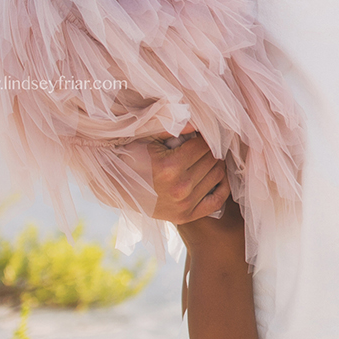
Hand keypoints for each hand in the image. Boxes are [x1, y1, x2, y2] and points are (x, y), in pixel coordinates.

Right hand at [114, 133, 228, 222]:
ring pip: (217, 175)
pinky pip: (217, 200)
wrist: (116, 188)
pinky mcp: (185, 216)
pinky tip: (217, 177)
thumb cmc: (131, 158)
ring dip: (216, 164)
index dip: (205, 136)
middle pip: (212, 159)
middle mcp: (179, 187)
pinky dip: (222, 187)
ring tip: (208, 157)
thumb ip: (173, 128)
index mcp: (170, 166)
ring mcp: (184, 204)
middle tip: (204, 145)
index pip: (203, 145)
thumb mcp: (148, 138)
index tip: (202, 134)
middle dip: (211, 149)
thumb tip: (198, 122)